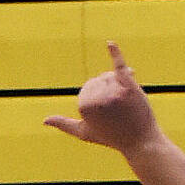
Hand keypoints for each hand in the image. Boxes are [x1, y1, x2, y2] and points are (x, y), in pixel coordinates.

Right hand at [45, 42, 161, 156]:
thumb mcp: (85, 133)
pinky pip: (119, 65)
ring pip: (110, 76)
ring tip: (125, 103)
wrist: (140, 141)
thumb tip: (44, 120)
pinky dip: (115, 53)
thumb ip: (64, 124)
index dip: (97, 99)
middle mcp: (98, 98)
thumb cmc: (112, 138)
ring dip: (117, 85)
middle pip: (99, 80)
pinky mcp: (129, 85)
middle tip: (118, 111)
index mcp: (83, 106)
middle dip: (107, 91)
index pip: (88, 89)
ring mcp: (114, 91)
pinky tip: (110, 43)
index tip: (106, 115)